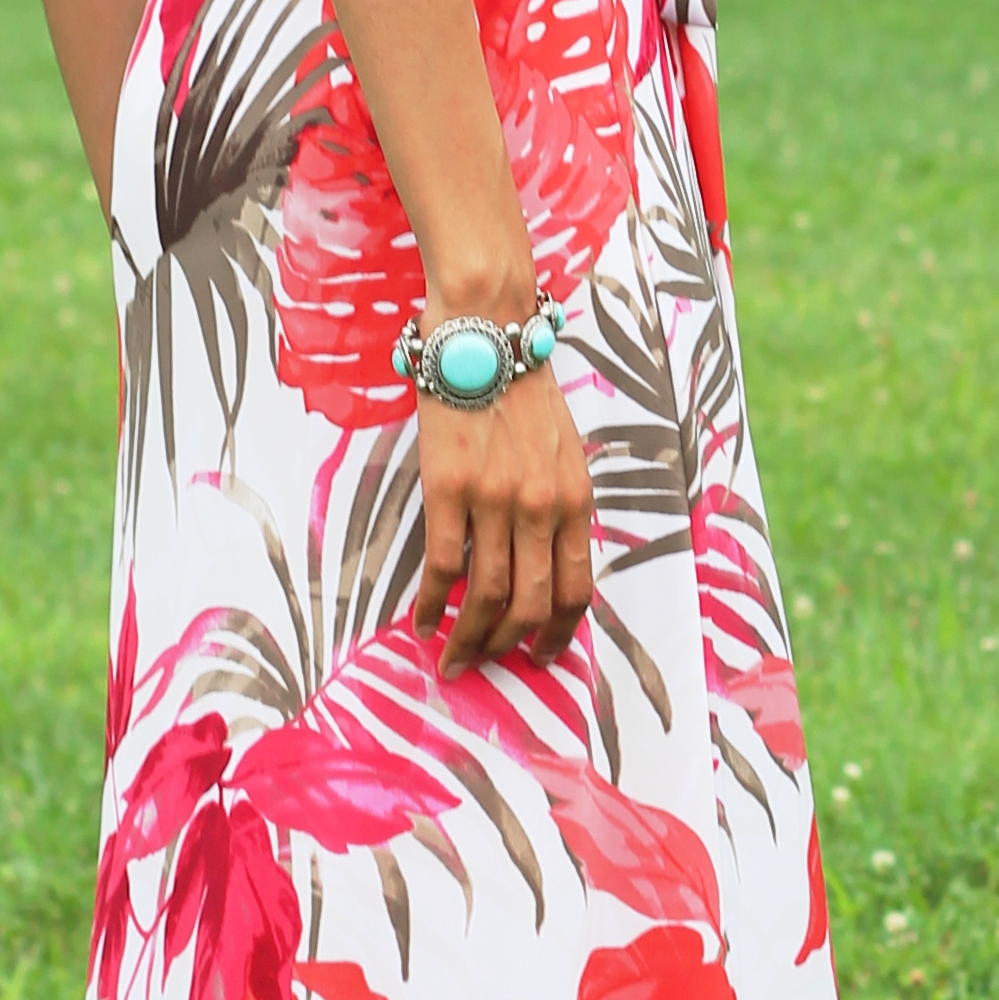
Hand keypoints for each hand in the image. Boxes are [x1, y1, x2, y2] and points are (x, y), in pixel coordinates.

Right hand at [413, 367, 594, 673]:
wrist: (486, 334)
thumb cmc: (522, 391)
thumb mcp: (564, 451)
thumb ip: (560, 505)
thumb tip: (547, 562)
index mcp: (576, 499)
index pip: (575, 589)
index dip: (557, 634)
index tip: (539, 657)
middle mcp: (542, 506)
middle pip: (529, 604)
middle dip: (508, 648)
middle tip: (485, 665)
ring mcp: (495, 499)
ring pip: (486, 596)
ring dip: (467, 638)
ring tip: (450, 657)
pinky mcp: (448, 489)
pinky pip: (443, 565)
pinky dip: (432, 603)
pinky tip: (422, 620)